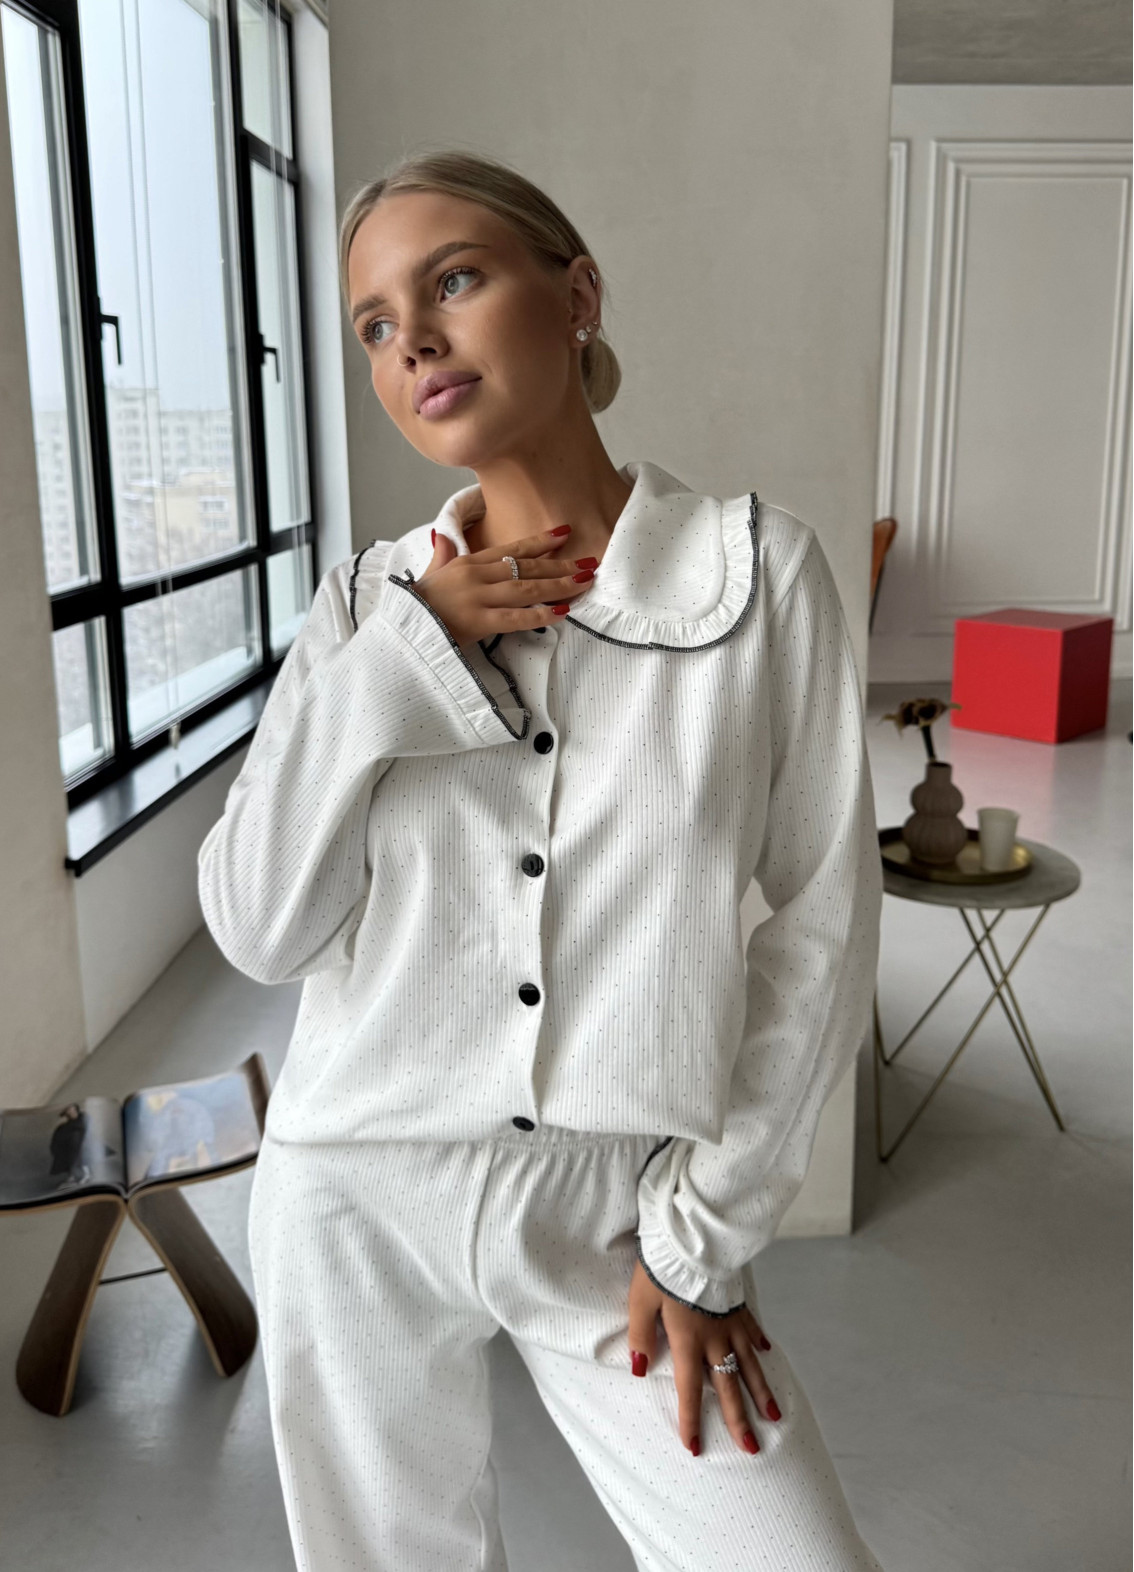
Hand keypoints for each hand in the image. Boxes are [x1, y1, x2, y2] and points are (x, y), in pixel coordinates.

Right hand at [413, 526, 597, 645]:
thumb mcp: (430, 573)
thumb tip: (443, 536)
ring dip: (558, 585)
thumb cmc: (417, 606)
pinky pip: (515, 617)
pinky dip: (540, 615)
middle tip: (589, 563)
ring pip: (526, 589)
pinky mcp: (476, 622)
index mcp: (467, 563)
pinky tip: (562, 612)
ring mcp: (476, 598)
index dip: (540, 542)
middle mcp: (475, 576)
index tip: (565, 533)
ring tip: (584, 582)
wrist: (400, 629)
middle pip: (526, 568)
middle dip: (560, 565)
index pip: (511, 549)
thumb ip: (442, 554)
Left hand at [627, 1257, 780, 1457]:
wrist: (694, 1236)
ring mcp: (730, 1321)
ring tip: (774, 1415)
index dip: (690, 1420)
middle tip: (752, 1448)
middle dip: (739, 1420)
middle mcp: (714, 1338)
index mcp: (687, 1340)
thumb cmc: (662, 1268)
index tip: (695, 1447)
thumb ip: (641, 1336)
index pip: (689, 1390)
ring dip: (760, 1391)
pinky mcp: (738, 1302)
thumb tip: (639, 1371)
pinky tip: (768, 1353)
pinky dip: (760, 1342)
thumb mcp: (640, 1301)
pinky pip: (752, 1328)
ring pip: (748, 1364)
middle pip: (727, 1386)